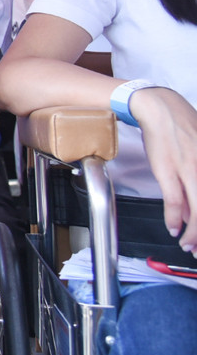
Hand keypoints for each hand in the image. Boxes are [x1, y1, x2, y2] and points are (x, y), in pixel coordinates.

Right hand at [132, 87, 196, 253]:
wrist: (161, 110)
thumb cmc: (182, 129)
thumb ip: (196, 180)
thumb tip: (191, 207)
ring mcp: (189, 171)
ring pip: (196, 210)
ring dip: (193, 233)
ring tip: (189, 245)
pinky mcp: (169, 171)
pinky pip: (174, 201)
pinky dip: (174, 218)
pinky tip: (174, 228)